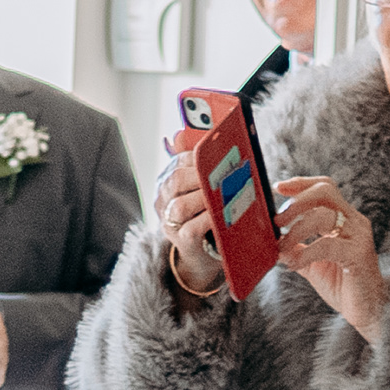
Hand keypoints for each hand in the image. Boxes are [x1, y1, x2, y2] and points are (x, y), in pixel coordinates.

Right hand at [155, 142, 227, 295]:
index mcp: (168, 181)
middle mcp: (163, 199)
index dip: (201, 157)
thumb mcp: (202, 188)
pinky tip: (222, 216)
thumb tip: (186, 135)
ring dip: (205, 200)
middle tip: (226, 176)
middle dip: (203, 177)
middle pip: (176, 180)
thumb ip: (201, 165)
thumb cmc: (205, 215)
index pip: (180, 161)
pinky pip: (191, 229)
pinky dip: (208, 221)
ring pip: (180, 206)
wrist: (202, 253)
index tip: (222, 157)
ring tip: (226, 197)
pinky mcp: (180, 241)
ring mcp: (169, 221)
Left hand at [273, 176, 385, 338]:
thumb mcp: (311, 262)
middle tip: (278, 220)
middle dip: (297, 202)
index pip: (325, 188)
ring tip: (282, 248)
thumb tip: (271, 240)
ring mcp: (359, 236)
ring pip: (323, 216)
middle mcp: (354, 222)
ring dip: (296, 230)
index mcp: (344, 219)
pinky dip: (304, 253)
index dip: (301, 184)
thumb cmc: (343, 285)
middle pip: (325, 192)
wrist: (368, 311)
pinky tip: (294, 264)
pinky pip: (326, 245)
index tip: (278, 187)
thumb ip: (294, 249)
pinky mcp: (359, 254)